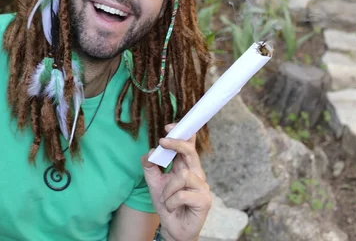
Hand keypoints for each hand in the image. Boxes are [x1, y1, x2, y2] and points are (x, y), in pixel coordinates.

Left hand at [141, 123, 210, 240]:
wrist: (173, 229)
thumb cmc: (167, 204)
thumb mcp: (153, 183)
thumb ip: (150, 167)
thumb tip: (150, 153)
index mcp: (185, 167)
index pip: (188, 145)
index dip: (182, 133)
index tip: (169, 127)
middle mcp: (196, 173)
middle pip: (191, 152)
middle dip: (177, 144)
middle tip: (163, 141)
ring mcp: (202, 187)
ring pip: (183, 175)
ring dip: (168, 188)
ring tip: (166, 199)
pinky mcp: (204, 200)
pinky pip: (182, 194)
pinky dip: (171, 201)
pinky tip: (172, 207)